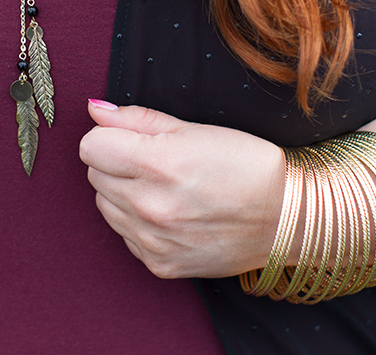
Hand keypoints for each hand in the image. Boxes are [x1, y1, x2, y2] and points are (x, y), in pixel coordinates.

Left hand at [79, 99, 284, 278]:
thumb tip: (94, 110)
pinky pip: (125, 236)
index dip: (109, 138)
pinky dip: (139, 224)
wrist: (286, 216)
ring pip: (105, 207)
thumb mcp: (193, 129)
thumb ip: (136, 120)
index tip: (132, 140)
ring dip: (125, 194)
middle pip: (94, 176)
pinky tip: (172, 214)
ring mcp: (153, 241)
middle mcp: (150, 207)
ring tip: (166, 189)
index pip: (90, 147)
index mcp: (159, 164)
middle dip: (117, 164)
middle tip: (157, 163)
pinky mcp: (160, 265)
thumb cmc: (245, 164)